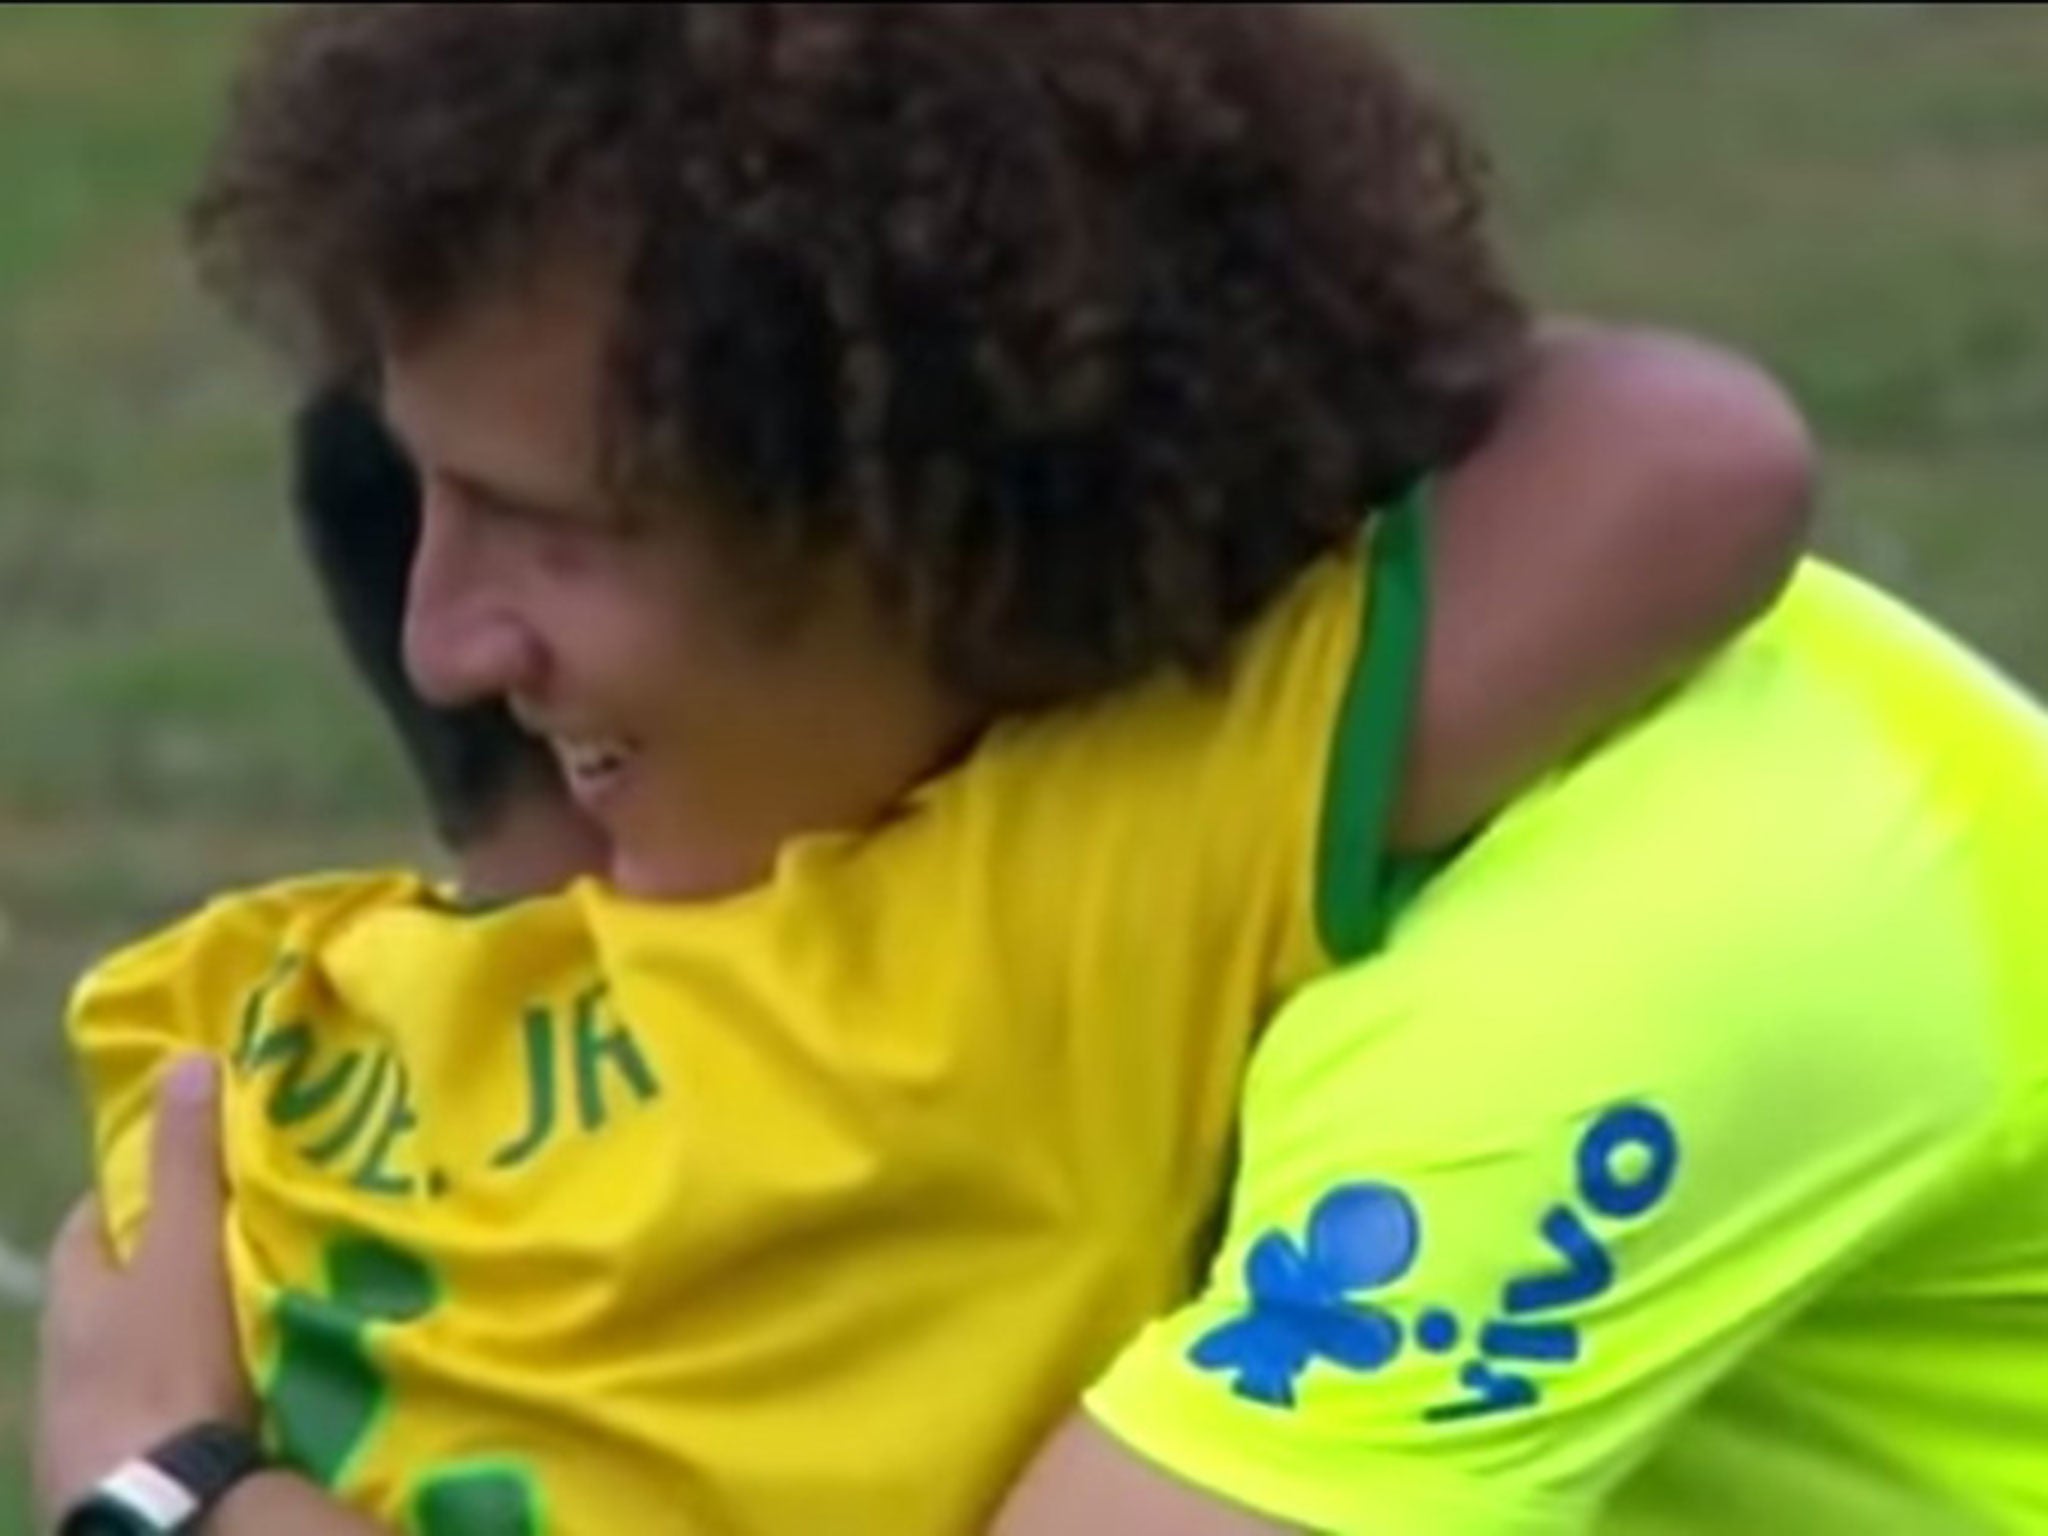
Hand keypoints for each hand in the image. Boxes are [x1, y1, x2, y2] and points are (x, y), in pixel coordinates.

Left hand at [34, 1055, 252, 1523]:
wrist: (162, 1510)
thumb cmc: (167, 1369)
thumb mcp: (185, 1251)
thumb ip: (190, 1164)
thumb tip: (187, 1058)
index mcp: (72, 1295)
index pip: (94, 1219)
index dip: (141, 1188)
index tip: (198, 1170)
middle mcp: (63, 1357)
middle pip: (115, 1290)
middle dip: (168, 1264)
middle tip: (241, 1240)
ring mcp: (84, 1421)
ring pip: (136, 1354)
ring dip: (182, 1335)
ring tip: (254, 1317)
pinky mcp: (117, 1472)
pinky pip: (159, 1411)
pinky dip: (193, 1393)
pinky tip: (242, 1393)